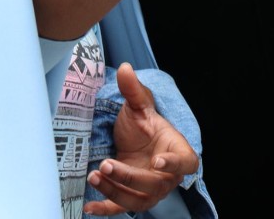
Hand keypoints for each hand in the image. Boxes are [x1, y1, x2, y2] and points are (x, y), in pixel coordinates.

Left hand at [83, 63, 198, 216]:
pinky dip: (105, 209)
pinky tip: (89, 207)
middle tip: (106, 164)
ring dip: (114, 191)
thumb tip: (125, 68)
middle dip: (129, 176)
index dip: (174, 163)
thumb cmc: (145, 127)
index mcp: (177, 151)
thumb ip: (133, 90)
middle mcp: (167, 176)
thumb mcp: (139, 106)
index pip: (185, 162)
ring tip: (94, 176)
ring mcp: (150, 191)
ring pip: (136, 199)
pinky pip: (121, 209)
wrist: (135, 144)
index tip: (157, 159)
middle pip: (154, 183)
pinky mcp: (132, 199)